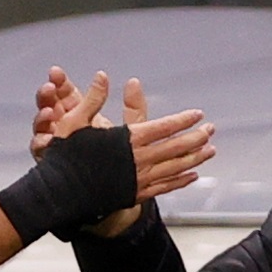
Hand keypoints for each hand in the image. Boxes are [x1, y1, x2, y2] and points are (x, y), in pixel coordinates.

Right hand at [32, 67, 214, 236]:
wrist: (59, 195)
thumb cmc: (66, 157)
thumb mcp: (74, 122)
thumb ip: (93, 99)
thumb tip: (103, 76)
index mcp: (127, 140)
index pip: (163, 127)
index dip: (182, 120)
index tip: (197, 114)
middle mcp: (138, 161)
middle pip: (176, 147)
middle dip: (196, 137)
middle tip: (211, 130)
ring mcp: (139, 180)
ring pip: (175, 168)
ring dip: (195, 158)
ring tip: (210, 151)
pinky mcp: (135, 195)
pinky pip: (165, 187)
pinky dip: (181, 181)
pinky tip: (192, 176)